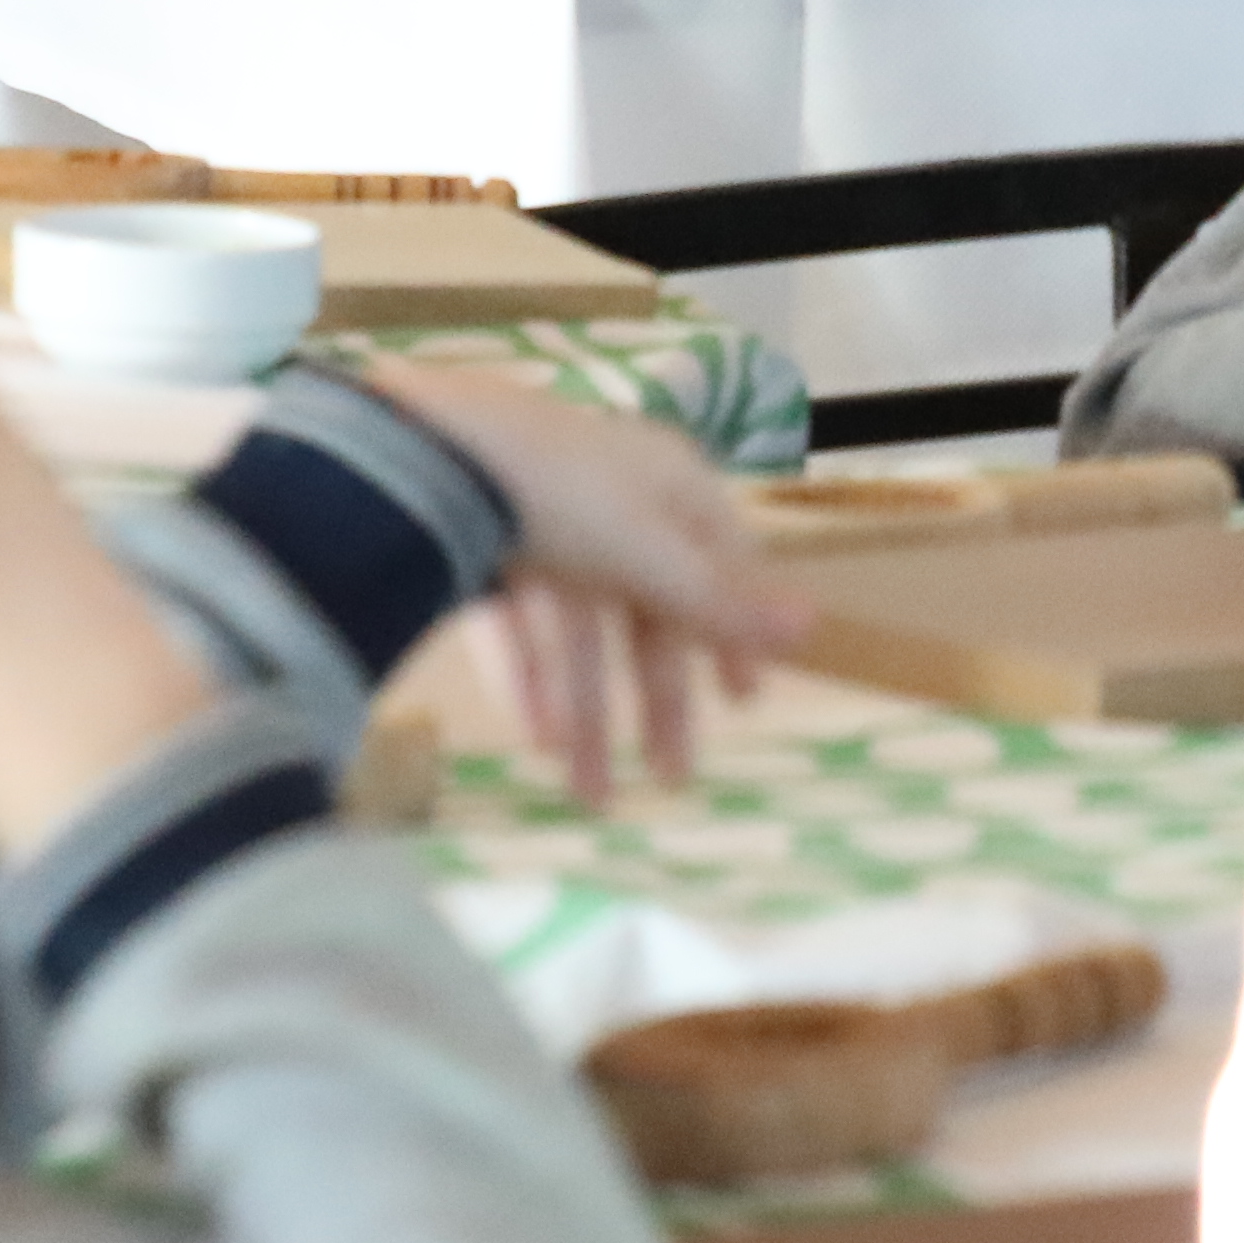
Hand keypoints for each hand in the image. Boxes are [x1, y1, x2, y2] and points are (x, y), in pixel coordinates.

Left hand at [336, 356, 815, 804]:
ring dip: (589, 711)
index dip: (735, 633)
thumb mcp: (652, 556)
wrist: (429, 449)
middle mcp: (613, 501)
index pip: (723, 564)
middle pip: (648, 613)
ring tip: (587, 793)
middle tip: (672, 780)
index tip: (744, 702)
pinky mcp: (479, 544)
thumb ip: (722, 602)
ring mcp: (542, 522)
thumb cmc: (565, 494)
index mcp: (671, 486)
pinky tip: (536, 739)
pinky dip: (530, 680)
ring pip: (579, 631)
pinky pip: (520, 623)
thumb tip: (814, 624)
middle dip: (657, 702)